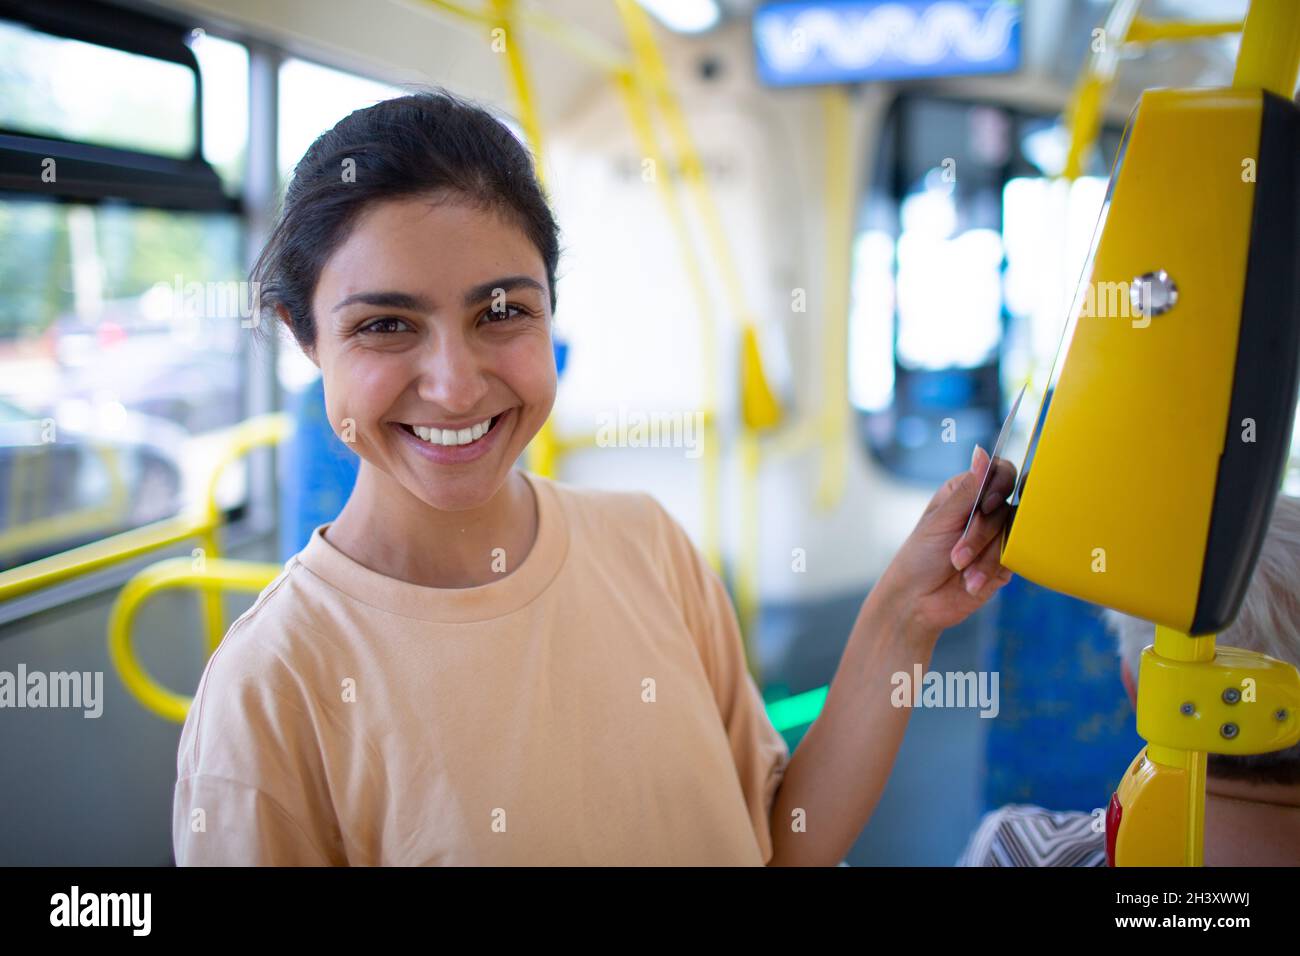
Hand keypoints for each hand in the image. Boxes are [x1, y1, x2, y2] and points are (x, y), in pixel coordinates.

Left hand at [875, 444, 1016, 638]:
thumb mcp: (940, 521)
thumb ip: (966, 490)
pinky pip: (1014, 558)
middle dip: (980, 535)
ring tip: (959, 571)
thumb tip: (981, 451)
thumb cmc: (919, 557)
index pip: (1000, 473)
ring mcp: (997, 536)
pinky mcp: (1005, 561)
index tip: (985, 506)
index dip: (999, 486)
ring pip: (1012, 535)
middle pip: (1006, 508)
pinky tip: (971, 582)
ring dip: (984, 558)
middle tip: (956, 556)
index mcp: (966, 491)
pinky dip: (990, 571)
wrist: (917, 601)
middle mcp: (985, 511)